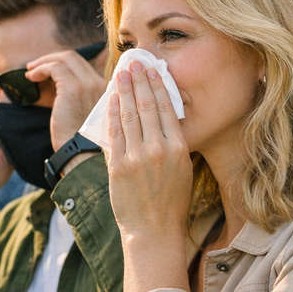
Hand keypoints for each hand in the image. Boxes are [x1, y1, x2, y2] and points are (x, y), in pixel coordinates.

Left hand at [25, 46, 107, 151]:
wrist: (81, 155)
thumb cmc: (78, 142)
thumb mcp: (82, 117)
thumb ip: (76, 101)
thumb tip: (54, 90)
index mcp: (104, 90)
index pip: (83, 66)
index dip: (64, 64)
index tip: (48, 70)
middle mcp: (99, 84)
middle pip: (74, 58)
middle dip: (52, 58)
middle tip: (35, 66)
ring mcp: (88, 84)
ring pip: (65, 58)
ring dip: (44, 62)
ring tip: (31, 71)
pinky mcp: (73, 88)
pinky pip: (55, 68)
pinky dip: (41, 69)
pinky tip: (31, 78)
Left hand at [105, 60, 192, 291]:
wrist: (152, 230)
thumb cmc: (169, 200)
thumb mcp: (181, 168)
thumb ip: (172, 142)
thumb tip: (163, 114)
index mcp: (179, 148)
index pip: (167, 108)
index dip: (158, 85)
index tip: (152, 68)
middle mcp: (158, 150)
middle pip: (147, 106)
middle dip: (139, 81)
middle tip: (134, 61)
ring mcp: (136, 157)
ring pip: (129, 115)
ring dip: (124, 91)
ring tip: (121, 73)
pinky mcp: (117, 165)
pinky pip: (114, 132)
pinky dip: (112, 113)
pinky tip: (111, 99)